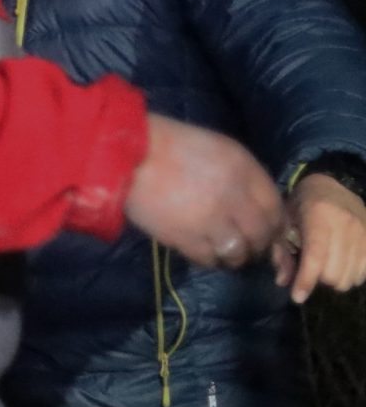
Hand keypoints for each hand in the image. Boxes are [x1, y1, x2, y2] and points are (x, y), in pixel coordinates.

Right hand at [122, 115, 287, 269]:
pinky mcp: (185, 238)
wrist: (130, 156)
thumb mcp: (221, 150)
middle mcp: (233, 197)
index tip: (269, 231)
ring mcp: (210, 220)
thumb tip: (257, 205)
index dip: (276, 225)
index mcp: (244, 172)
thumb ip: (244, 176)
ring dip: (236, 256)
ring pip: (238, 252)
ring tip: (227, 253)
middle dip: (259, 245)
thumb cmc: (174, 146)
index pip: (276, 209)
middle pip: (261, 234)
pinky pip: (209, 259)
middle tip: (250, 246)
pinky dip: (211, 260)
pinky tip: (206, 253)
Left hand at [275, 171, 365, 304]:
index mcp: (319, 216)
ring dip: (335, 280)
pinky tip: (342, 266)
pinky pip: (365, 272)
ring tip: (326, 267)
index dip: (306, 280)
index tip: (297, 297)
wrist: (329, 186)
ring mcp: (364, 231)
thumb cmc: (300, 206)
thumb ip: (281, 252)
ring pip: (351, 277)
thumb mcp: (284, 223)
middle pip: (334, 273)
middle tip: (311, 270)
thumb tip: (282, 282)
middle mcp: (346, 223)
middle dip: (318, 279)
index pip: (315, 257)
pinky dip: (352, 276)